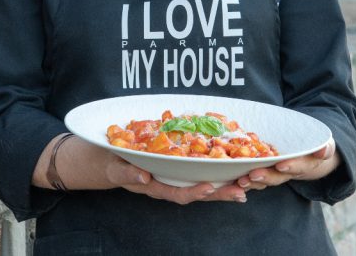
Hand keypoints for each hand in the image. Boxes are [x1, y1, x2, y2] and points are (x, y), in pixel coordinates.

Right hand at [105, 154, 248, 204]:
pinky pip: (198, 175)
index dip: (194, 192)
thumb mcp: (116, 168)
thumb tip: (143, 176)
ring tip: (243, 186)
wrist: (112, 162)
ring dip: (222, 187)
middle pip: (196, 193)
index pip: (178, 193)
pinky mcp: (178, 170)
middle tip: (241, 192)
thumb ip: (128, 173)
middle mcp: (168, 185)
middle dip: (219, 194)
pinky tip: (230, 172)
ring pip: (201, 186)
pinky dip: (215, 175)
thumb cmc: (114, 164)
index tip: (210, 187)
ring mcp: (174, 179)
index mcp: (155, 187)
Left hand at [235, 139, 337, 191]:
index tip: (282, 164)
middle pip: (276, 177)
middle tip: (252, 175)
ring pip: (263, 180)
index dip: (291, 166)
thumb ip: (325, 147)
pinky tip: (231, 178)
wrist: (308, 155)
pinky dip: (242, 178)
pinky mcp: (262, 170)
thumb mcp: (324, 145)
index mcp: (304, 165)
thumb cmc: (315, 146)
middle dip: (265, 177)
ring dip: (251, 181)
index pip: (299, 166)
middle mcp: (288, 172)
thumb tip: (324, 150)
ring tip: (240, 180)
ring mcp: (274, 173)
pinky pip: (252, 176)